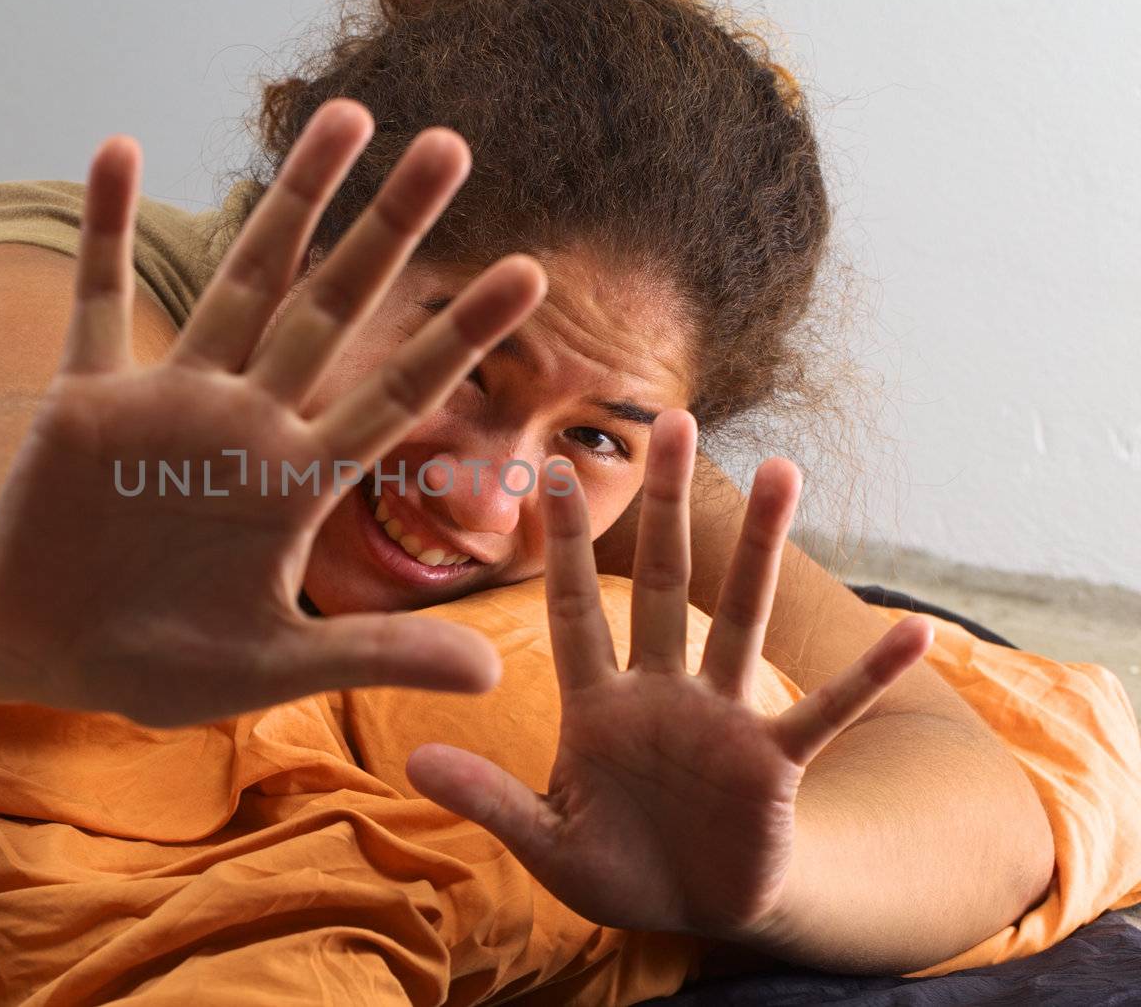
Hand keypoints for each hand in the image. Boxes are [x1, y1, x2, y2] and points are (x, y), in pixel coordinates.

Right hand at [0, 100, 547, 725]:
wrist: (45, 653)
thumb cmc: (157, 665)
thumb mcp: (273, 666)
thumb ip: (375, 655)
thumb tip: (494, 676)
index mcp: (294, 483)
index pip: (395, 395)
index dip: (460, 337)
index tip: (530, 274)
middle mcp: (244, 425)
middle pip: (331, 309)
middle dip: (388, 230)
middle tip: (450, 147)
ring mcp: (168, 403)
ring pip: (240, 283)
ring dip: (287, 201)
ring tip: (343, 116)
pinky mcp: (87, 402)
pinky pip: (95, 304)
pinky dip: (101, 233)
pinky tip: (119, 148)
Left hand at [406, 411, 932, 940]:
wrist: (695, 914)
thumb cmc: (616, 869)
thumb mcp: (546, 841)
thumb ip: (491, 799)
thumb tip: (418, 759)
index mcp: (597, 705)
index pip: (575, 608)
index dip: (562, 542)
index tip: (543, 467)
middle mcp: (661, 692)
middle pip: (664, 581)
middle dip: (666, 503)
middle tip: (672, 417)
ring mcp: (722, 718)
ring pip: (740, 617)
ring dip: (762, 548)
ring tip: (781, 468)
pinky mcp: (774, 761)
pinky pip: (824, 710)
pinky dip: (866, 677)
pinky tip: (914, 632)